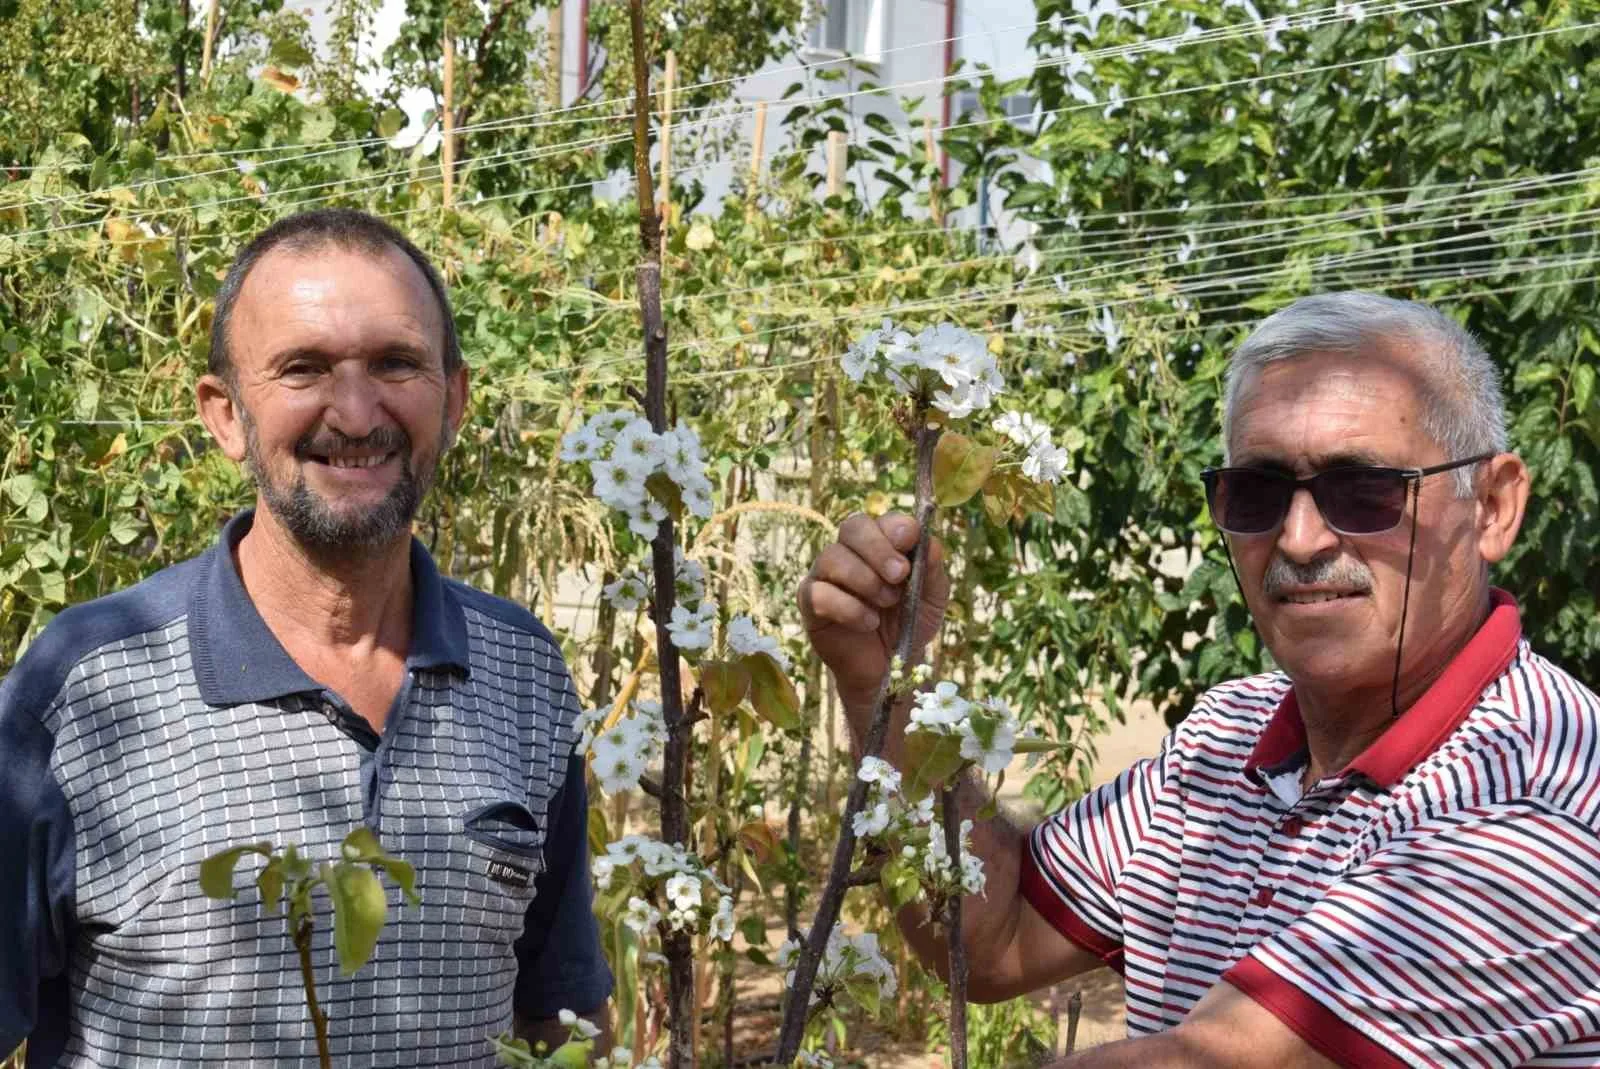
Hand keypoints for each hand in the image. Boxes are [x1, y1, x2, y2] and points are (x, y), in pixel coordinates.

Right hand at [797, 512, 948, 712]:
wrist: (890, 668)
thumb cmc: (909, 625)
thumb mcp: (931, 597)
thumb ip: (931, 568)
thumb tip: (927, 539)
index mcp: (881, 544)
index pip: (881, 520)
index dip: (895, 526)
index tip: (910, 540)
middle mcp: (850, 552)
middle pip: (853, 527)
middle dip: (878, 549)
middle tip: (899, 574)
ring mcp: (826, 575)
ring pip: (833, 557)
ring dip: (865, 580)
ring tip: (887, 604)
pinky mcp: (810, 602)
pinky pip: (820, 594)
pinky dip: (849, 608)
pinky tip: (869, 623)